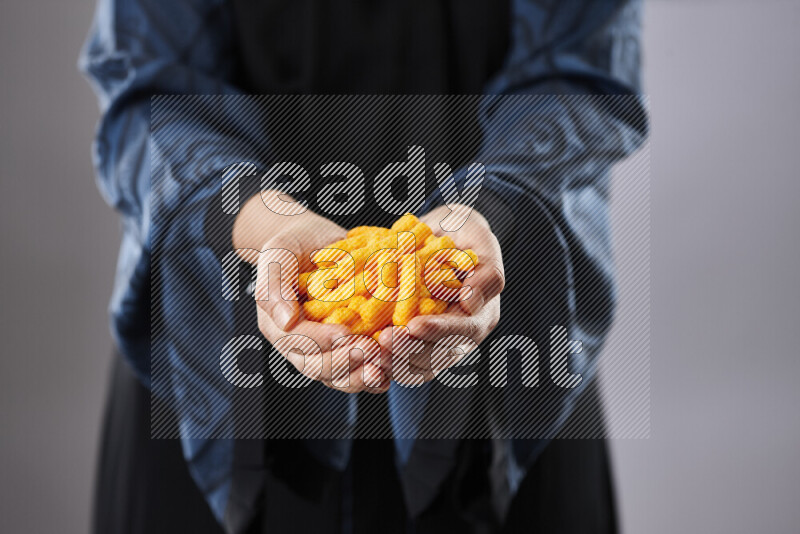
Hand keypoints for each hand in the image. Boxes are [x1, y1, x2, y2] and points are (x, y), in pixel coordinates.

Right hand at [252, 208, 389, 393]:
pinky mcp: (345, 349)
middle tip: (371, 350)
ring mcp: (323, 350)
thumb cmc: (294, 246)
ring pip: (336, 376)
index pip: (296, 340)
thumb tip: (285, 320)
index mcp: (277, 325)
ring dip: (359, 376)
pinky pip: (355, 371)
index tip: (345, 333)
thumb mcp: (278, 254)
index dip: (320, 340)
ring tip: (381, 369)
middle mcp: (298, 344)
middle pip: (316, 366)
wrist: (316, 242)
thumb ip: (274, 284)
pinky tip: (389, 373)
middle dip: (344, 362)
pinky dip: (371, 375)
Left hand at [377, 206, 504, 383]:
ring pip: (417, 367)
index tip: (414, 326)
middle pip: (438, 355)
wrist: (440, 233)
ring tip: (370, 350)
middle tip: (383, 340)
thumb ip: (486, 271)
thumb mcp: (480, 239)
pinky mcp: (414, 344)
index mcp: (481, 315)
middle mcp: (461, 336)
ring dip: (393, 361)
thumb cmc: (463, 232)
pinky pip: (399, 363)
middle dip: (410, 350)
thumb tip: (470, 302)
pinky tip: (363, 350)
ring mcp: (436, 344)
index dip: (439, 331)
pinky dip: (382, 360)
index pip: (463, 330)